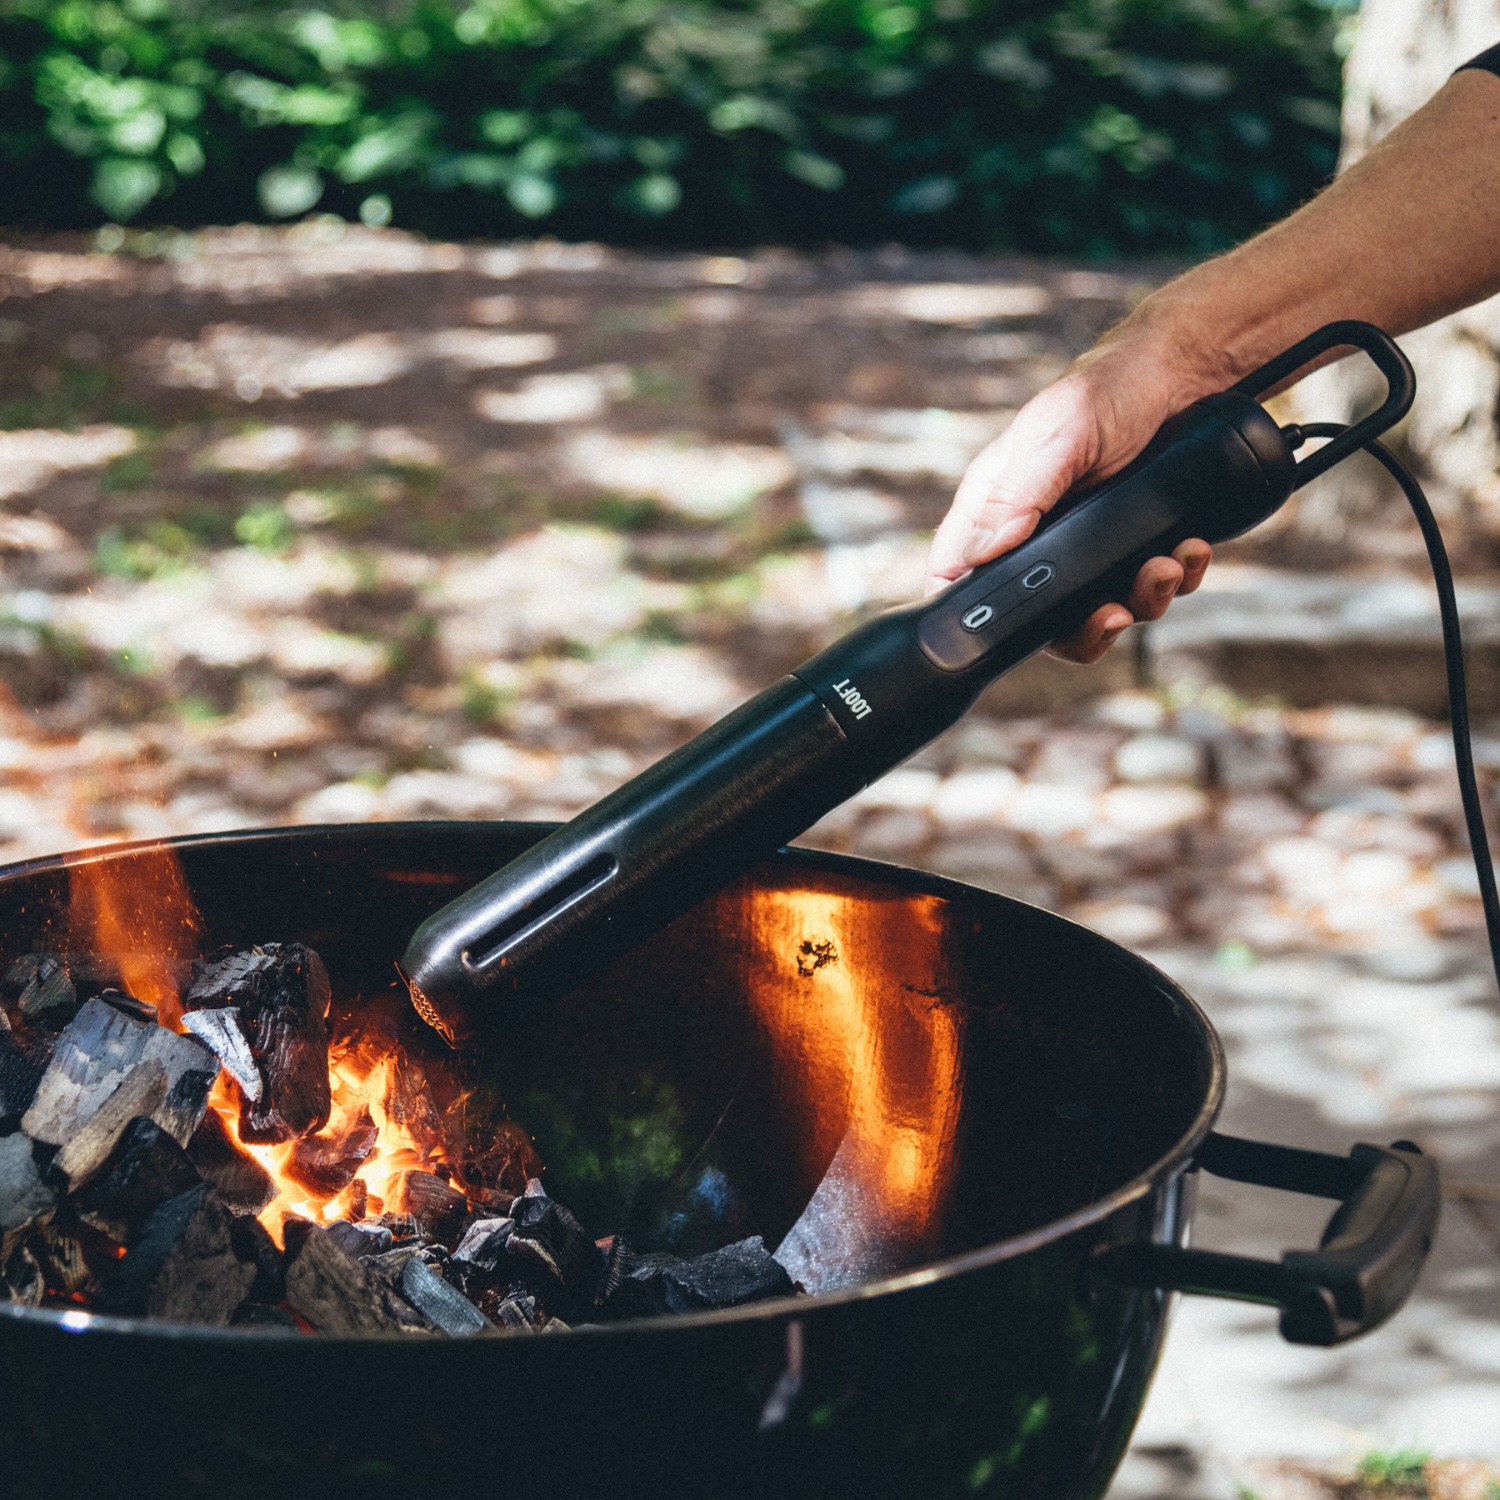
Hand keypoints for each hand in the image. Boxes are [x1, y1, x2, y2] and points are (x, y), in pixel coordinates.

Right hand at [926, 335, 1213, 662]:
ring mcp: (1089, 547)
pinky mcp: (1135, 546)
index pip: (958, 577)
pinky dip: (1176, 577)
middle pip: (1037, 619)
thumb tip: (981, 555)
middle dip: (1082, 630)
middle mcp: (1037, 536)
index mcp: (998, 510)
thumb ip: (1017, 495)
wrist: (1185, 373)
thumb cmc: (1105, 391)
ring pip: (1100, 611)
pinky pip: (1151, 588)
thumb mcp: (1056, 437)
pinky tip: (1189, 550)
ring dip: (1141, 600)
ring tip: (1165, 565)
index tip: (1006, 634)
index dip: (970, 617)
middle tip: (1112, 614)